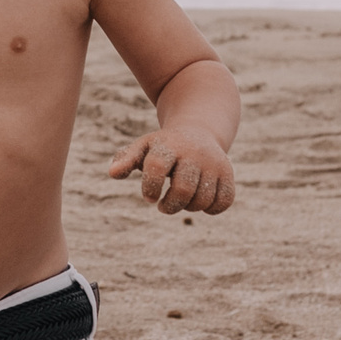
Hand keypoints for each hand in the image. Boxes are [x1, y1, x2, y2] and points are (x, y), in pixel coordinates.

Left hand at [108, 125, 235, 214]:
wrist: (198, 130)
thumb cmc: (163, 147)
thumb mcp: (143, 148)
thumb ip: (126, 159)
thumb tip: (113, 173)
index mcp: (167, 146)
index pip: (157, 167)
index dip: (151, 187)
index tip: (149, 198)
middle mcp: (192, 153)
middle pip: (183, 189)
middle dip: (170, 205)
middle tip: (163, 206)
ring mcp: (213, 163)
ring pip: (203, 199)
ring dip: (189, 208)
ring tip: (181, 201)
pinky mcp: (227, 174)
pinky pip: (223, 202)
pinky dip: (211, 209)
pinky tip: (200, 202)